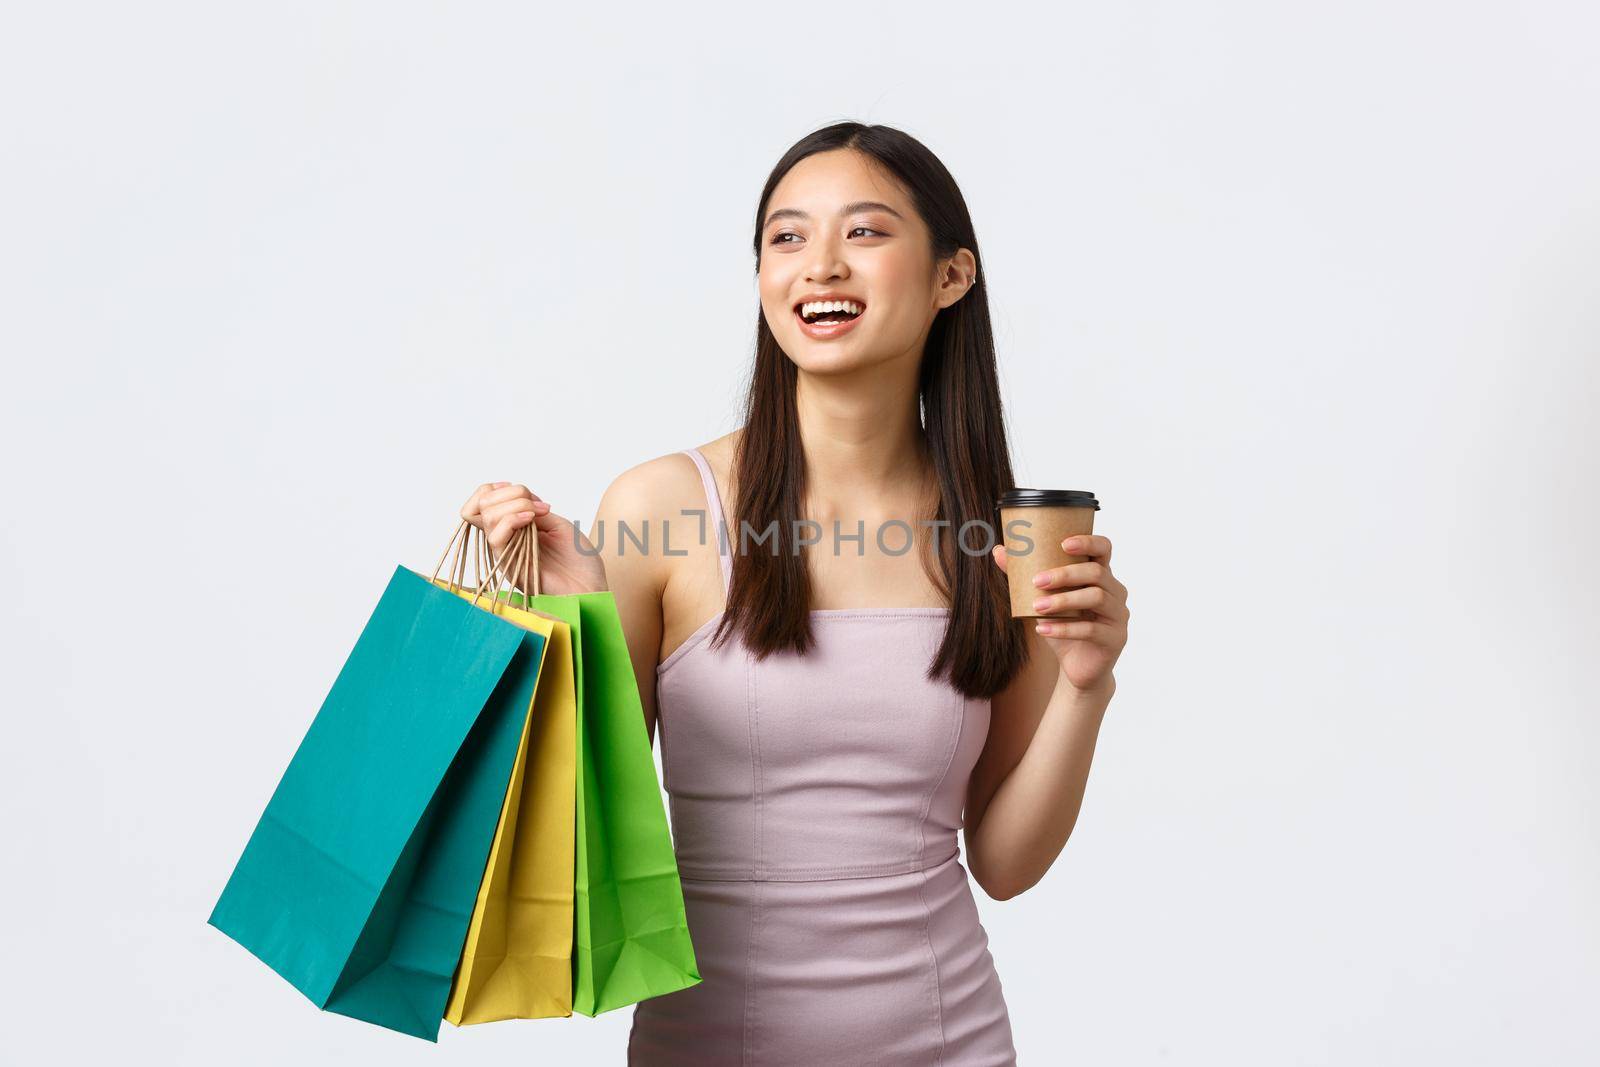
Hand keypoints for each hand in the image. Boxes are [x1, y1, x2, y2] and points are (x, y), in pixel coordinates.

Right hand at [459, 481, 607, 595]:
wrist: (590, 585)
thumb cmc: (578, 559)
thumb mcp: (558, 523)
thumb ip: (533, 510)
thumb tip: (516, 498)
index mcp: (514, 527)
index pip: (485, 501)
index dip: (497, 489)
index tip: (525, 492)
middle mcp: (506, 538)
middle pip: (482, 505)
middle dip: (511, 494)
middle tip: (537, 504)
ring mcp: (505, 552)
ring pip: (487, 518)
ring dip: (515, 506)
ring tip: (537, 513)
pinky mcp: (509, 566)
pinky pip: (496, 539)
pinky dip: (512, 521)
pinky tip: (531, 521)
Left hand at [991, 534, 1128, 693]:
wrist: (1078, 668)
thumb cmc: (1063, 626)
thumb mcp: (1044, 600)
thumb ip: (1025, 577)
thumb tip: (998, 551)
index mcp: (1101, 576)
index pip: (1104, 548)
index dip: (1088, 541)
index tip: (1063, 544)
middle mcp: (1116, 592)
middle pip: (1096, 573)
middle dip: (1064, 574)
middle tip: (1036, 582)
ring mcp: (1119, 615)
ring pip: (1096, 598)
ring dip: (1063, 601)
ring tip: (1036, 607)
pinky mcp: (1116, 638)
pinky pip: (1091, 630)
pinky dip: (1064, 629)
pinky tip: (1042, 629)